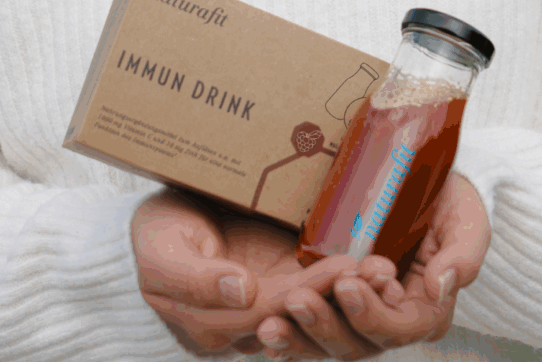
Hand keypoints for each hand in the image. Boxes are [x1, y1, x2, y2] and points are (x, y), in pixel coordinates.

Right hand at [131, 187, 377, 356]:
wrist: (162, 215)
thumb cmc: (156, 233)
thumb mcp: (161, 253)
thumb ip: (197, 278)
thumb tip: (242, 293)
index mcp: (213, 325)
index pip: (271, 313)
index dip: (311, 295)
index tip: (345, 270)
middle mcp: (247, 321)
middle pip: (302, 313)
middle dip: (345, 293)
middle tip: (381, 270)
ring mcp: (267, 299)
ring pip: (317, 304)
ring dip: (353, 288)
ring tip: (385, 268)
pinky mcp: (282, 277)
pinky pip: (318, 283)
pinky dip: (346, 275)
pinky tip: (375, 263)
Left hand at [261, 172, 491, 358]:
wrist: (433, 183)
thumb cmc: (454, 201)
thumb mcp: (468, 221)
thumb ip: (463, 255)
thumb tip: (442, 285)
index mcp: (425, 313)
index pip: (396, 330)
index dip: (370, 314)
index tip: (347, 283)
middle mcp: (391, 322)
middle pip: (356, 345)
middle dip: (325, 326)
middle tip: (297, 300)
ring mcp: (359, 313)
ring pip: (328, 342)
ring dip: (298, 337)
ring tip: (269, 325)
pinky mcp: (334, 300)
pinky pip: (310, 328)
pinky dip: (289, 335)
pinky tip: (263, 329)